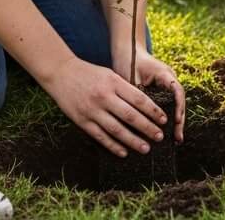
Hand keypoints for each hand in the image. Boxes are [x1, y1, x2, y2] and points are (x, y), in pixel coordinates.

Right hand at [40, 55, 168, 157]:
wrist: (61, 73)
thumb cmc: (89, 73)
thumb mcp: (110, 75)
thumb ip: (124, 89)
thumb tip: (144, 107)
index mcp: (113, 83)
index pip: (138, 99)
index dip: (153, 111)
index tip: (164, 120)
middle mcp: (104, 97)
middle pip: (130, 116)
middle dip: (147, 128)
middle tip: (159, 137)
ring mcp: (92, 110)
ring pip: (116, 129)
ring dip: (133, 140)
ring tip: (146, 148)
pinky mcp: (82, 120)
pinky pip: (100, 136)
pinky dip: (113, 146)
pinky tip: (124, 152)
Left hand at [133, 52, 184, 142]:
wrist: (128, 49)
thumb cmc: (129, 60)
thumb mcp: (132, 77)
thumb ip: (138, 94)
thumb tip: (139, 116)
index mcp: (165, 74)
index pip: (177, 91)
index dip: (178, 107)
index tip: (175, 121)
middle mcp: (170, 79)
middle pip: (179, 102)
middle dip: (179, 121)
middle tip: (177, 138)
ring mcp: (167, 85)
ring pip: (175, 105)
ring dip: (176, 121)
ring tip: (175, 139)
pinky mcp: (162, 90)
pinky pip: (168, 104)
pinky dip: (168, 117)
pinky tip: (166, 130)